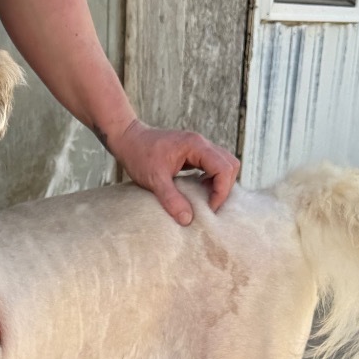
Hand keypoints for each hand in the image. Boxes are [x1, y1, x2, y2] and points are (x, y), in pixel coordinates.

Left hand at [106, 119, 240, 223]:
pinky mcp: (193, 154)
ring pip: (224, 164)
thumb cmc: (139, 155)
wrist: (128, 139)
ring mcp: (199, 148)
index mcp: (195, 146)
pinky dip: (212, 180)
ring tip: (205, 200)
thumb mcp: (154, 180)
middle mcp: (201, 144)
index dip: (221, 191)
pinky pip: (213, 166)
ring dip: (220, 183)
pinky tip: (199, 191)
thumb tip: (188, 219)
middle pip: (230, 165)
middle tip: (209, 206)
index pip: (224, 168)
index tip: (209, 208)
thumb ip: (171, 199)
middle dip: (224, 187)